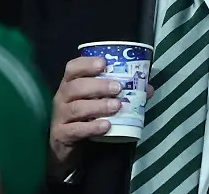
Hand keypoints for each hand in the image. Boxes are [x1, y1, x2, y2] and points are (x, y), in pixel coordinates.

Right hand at [49, 57, 154, 175]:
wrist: (64, 145)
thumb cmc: (83, 117)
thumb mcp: (96, 102)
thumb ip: (118, 94)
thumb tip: (147, 89)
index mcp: (70, 84)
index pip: (72, 68)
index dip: (86, 64)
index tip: (103, 64)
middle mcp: (62, 97)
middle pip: (76, 87)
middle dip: (98, 86)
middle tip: (118, 87)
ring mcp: (60, 116)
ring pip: (77, 108)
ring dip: (98, 106)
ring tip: (116, 106)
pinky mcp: (62, 134)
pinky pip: (76, 129)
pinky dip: (92, 127)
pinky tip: (106, 126)